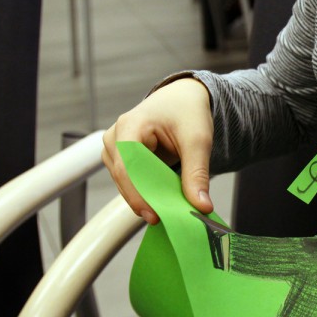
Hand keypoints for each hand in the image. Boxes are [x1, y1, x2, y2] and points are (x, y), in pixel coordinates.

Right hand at [101, 78, 213, 223]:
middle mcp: (115, 136)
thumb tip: (201, 206)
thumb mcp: (198, 140)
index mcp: (131, 125)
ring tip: (168, 209)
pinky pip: (129, 181)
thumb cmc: (187, 112)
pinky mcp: (121, 158)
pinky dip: (146, 191)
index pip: (127, 166)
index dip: (138, 193)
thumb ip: (197, 173)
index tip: (155, 214)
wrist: (183, 98)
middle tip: (167, 218)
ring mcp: (115, 148)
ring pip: (124, 182)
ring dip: (145, 196)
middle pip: (123, 177)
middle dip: (145, 199)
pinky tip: (163, 199)